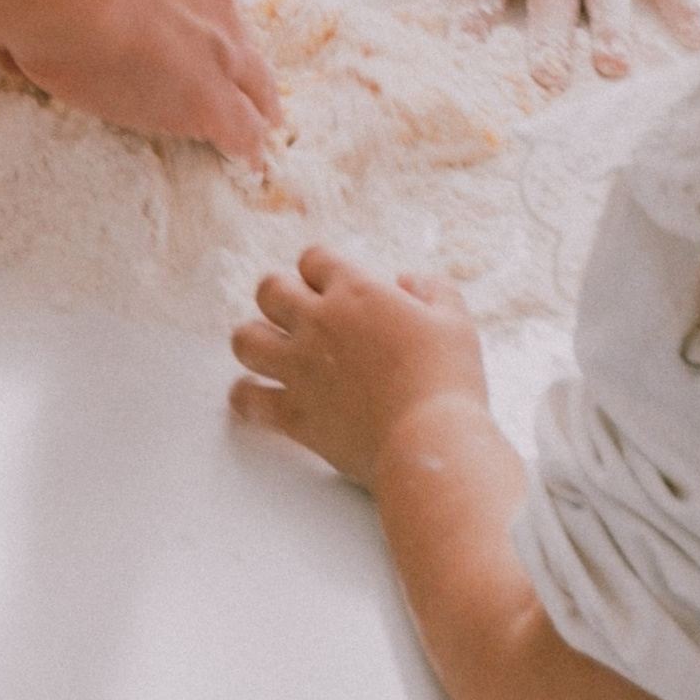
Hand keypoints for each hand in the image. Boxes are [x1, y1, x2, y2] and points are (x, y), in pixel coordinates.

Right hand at [2, 0, 281, 168]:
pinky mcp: (207, 95)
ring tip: (264, 117)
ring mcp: (216, 39)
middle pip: (234, 22)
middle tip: (245, 70)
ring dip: (255, 95)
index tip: (194, 11)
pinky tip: (250, 158)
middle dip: (237, 46)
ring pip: (250, 72)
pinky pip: (240, 124)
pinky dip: (247, 142)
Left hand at [229, 244, 484, 485]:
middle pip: (269, 290)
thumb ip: (432, 290)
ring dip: (254, 340)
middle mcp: (318, 322)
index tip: (332, 286)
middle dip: (280, 297)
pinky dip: (245, 396)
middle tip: (297, 316)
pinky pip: (248, 400)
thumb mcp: (454, 320)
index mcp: (354, 291)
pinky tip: (254, 395)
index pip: (313, 258)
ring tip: (270, 350)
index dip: (321, 270)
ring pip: (245, 339)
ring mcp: (300, 368)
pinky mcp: (294, 414)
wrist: (431, 440)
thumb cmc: (447, 379)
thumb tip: (407, 282)